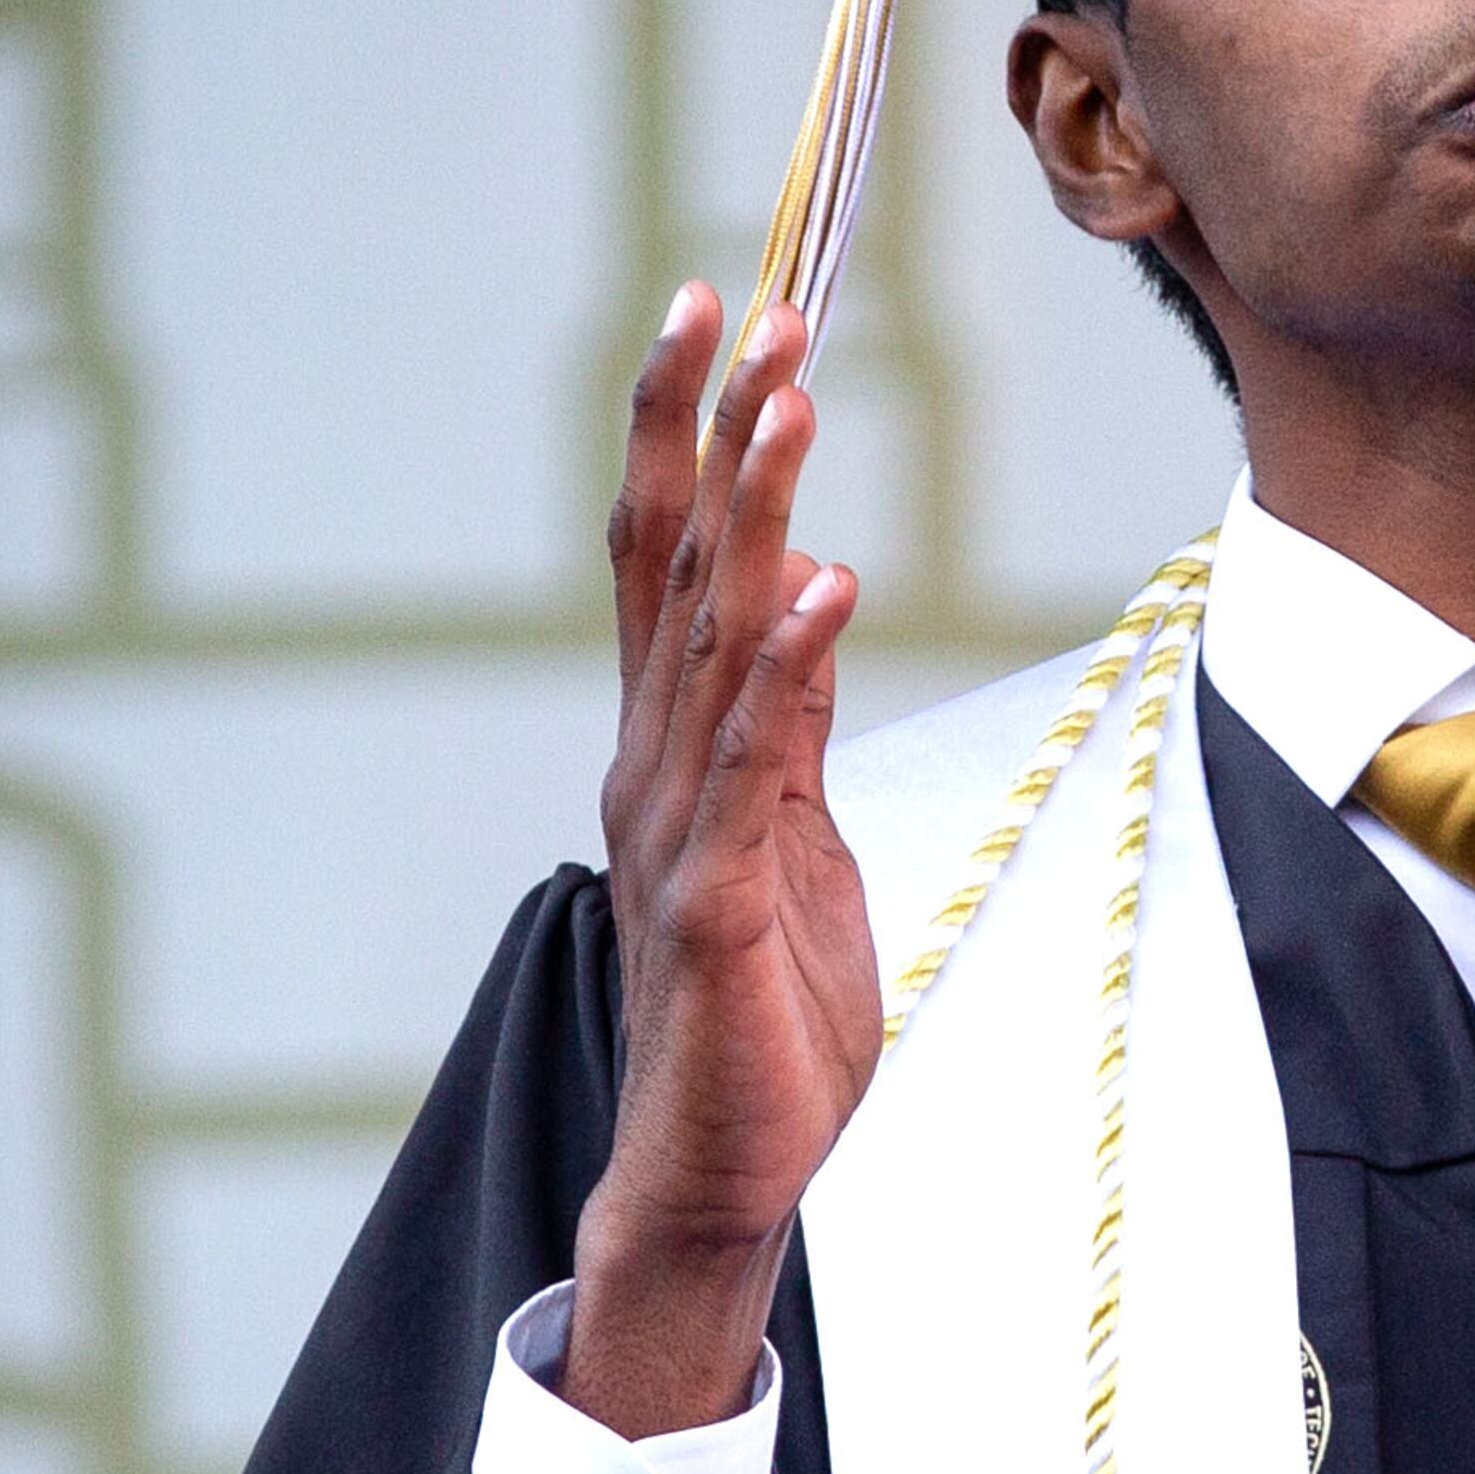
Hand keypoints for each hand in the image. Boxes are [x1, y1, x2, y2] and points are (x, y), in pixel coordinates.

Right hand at [563, 291, 874, 1438]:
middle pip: (674, 563)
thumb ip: (786, 734)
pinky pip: (752, 768)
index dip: (694, 432)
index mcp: (677, 745)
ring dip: (751, 513)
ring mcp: (678, 827)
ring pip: (709, 638)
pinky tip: (817, 592)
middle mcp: (657, 762)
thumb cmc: (759, 1015)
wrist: (717, 1169)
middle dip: (711, 429)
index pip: (676, 557)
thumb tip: (809, 611)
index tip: (728, 311)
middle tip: (748, 304)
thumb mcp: (792, 844)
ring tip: (788, 403)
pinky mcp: (715, 903)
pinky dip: (782, 675)